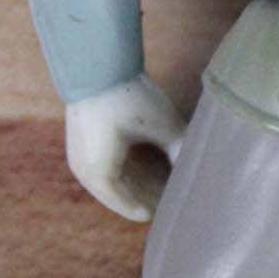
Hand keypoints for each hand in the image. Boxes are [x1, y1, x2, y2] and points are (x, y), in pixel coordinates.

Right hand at [65, 75, 186, 220]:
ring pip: (113, 181)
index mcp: (100, 174)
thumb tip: (198, 168)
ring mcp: (80, 156)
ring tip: (164, 186)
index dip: (151, 209)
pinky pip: (106, 166)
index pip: (128, 204)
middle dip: (146, 198)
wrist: (95, 64)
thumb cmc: (128, 96)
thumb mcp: (160, 125)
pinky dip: (127, 171)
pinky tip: (148, 168)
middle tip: (172, 202)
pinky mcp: (82, 141)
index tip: (171, 213)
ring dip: (137, 185)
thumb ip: (180, 149)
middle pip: (120, 194)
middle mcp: (84, 170)